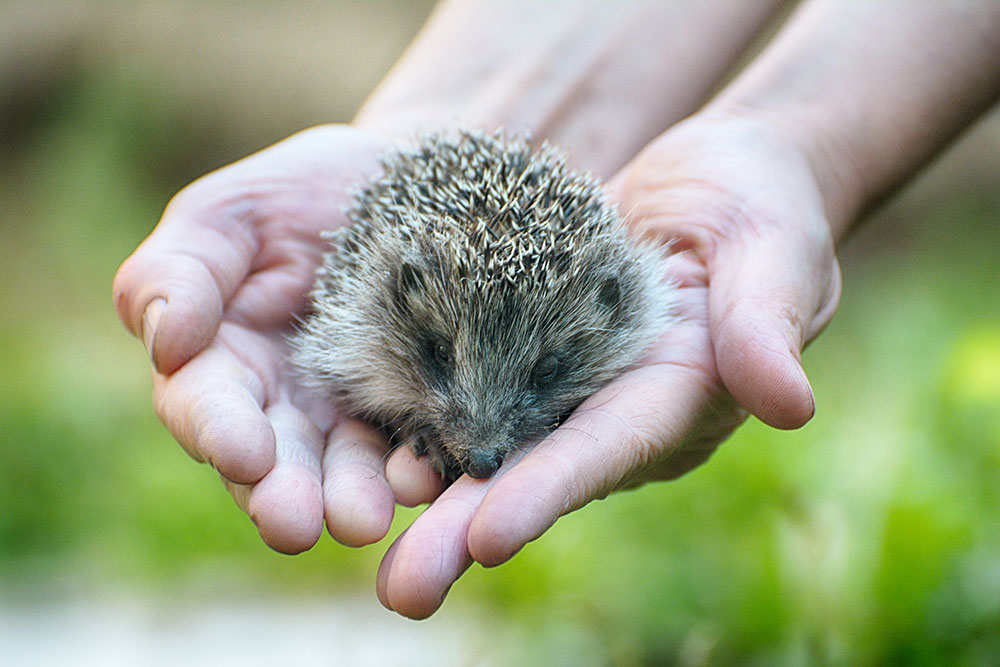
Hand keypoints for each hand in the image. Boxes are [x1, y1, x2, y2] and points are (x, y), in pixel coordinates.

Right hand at [113, 124, 403, 553]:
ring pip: (344, 471)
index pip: (209, 408)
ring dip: (350, 499)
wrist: (404, 177)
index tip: (244, 452)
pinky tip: (425, 477)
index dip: (220, 432)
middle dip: (284, 494)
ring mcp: (354, 415)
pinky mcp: (418, 413)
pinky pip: (417, 449)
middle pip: (275, 463)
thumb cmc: (302, 191)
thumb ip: (180, 270)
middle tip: (299, 524)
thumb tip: (165, 342)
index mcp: (224, 362)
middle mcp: (285, 405)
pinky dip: (419, 468)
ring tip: (364, 519)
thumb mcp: (231, 213)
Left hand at [374, 112, 841, 617]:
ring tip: (354, 527)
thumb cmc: (762, 206)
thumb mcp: (775, 250)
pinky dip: (421, 412)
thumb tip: (789, 405)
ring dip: (428, 487)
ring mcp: (567, 380)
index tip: (486, 537)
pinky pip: (472, 383)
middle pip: (538, 470)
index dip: (552, 491)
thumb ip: (769, 321)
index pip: (611, 450)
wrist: (715, 178)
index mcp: (677, 397)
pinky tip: (359, 439)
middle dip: (468, 528)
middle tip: (402, 591)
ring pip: (492, 439)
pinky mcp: (528, 343)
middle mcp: (613, 406)